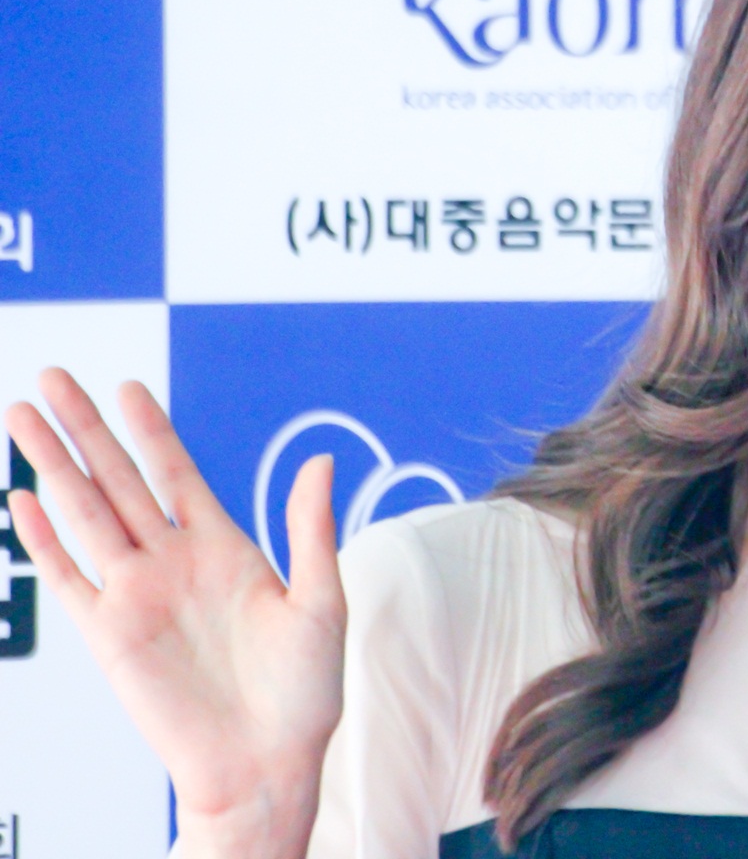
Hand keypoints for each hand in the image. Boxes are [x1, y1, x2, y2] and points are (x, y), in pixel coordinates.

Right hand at [4, 368, 345, 858]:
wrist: (270, 763)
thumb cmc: (306, 692)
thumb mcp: (322, 600)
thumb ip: (311, 529)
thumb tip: (322, 461)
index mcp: (226, 548)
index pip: (177, 473)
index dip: (151, 430)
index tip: (127, 387)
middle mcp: (174, 562)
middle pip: (118, 480)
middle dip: (85, 429)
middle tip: (53, 378)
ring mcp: (136, 595)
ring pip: (85, 515)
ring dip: (53, 466)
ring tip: (22, 417)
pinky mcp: (109, 636)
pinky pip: (68, 580)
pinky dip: (45, 542)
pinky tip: (25, 500)